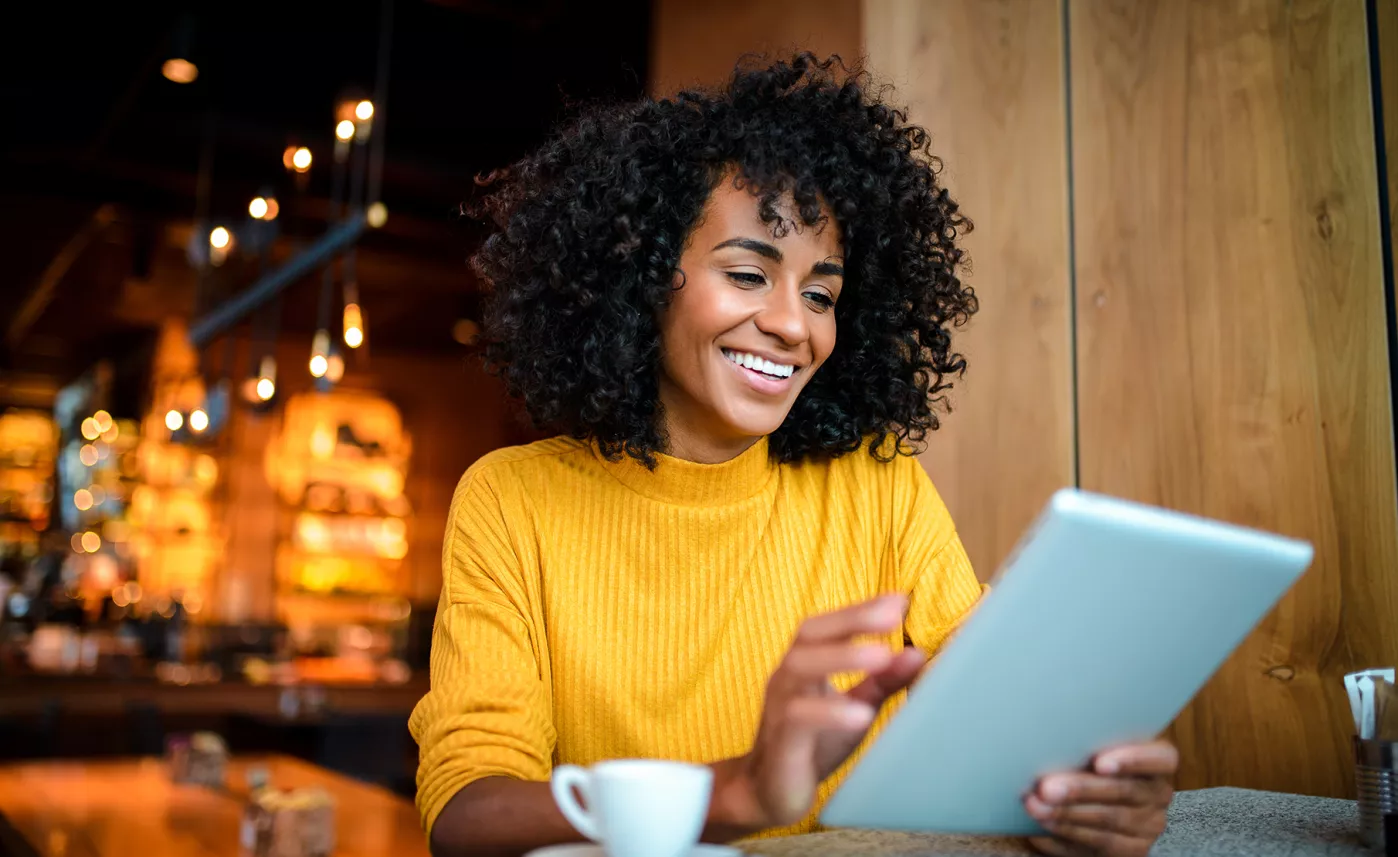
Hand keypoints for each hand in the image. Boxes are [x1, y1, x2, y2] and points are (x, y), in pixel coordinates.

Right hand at [729, 594, 922, 829]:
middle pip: (810, 635)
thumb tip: (917, 653)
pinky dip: (830, 712)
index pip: (826, 626)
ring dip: (842, 657)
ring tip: (881, 655)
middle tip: (892, 616)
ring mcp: (779, 707)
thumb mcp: (855, 706)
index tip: (899, 599)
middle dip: (851, 620)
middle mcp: (787, 678)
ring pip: (800, 668)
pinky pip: (799, 719)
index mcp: (804, 665)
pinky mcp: (782, 742)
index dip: (859, 610)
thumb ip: (882, 681)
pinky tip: (860, 714)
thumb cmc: (813, 742)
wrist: (768, 792)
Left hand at [1024, 740, 1177, 855]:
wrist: (1088, 804)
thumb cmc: (1087, 764)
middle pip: (1125, 791)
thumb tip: (1045, 741)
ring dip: (1067, 814)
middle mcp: (1157, 794)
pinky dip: (1065, 836)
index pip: (1161, 758)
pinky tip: (1042, 829)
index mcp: (1155, 762)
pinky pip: (1098, 845)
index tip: (1099, 763)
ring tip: (1037, 807)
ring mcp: (1147, 825)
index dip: (1133, 759)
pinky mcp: (1132, 850)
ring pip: (1109, 821)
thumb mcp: (1091, 749)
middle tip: (1048, 787)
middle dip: (1081, 789)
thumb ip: (1082, 745)